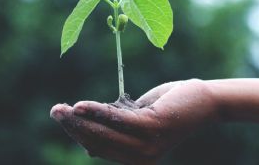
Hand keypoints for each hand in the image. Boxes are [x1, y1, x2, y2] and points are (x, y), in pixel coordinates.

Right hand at [50, 79, 217, 164]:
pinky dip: (98, 112)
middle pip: (98, 142)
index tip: (62, 117)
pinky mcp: (153, 128)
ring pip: (104, 133)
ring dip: (80, 120)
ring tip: (62, 109)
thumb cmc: (170, 107)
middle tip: (54, 111)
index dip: (78, 134)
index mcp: (135, 158)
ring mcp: (147, 145)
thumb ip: (117, 130)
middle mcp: (140, 158)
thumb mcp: (138, 120)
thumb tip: (88, 146)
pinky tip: (81, 105)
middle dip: (73, 127)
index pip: (99, 147)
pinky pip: (118, 120)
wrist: (204, 101)